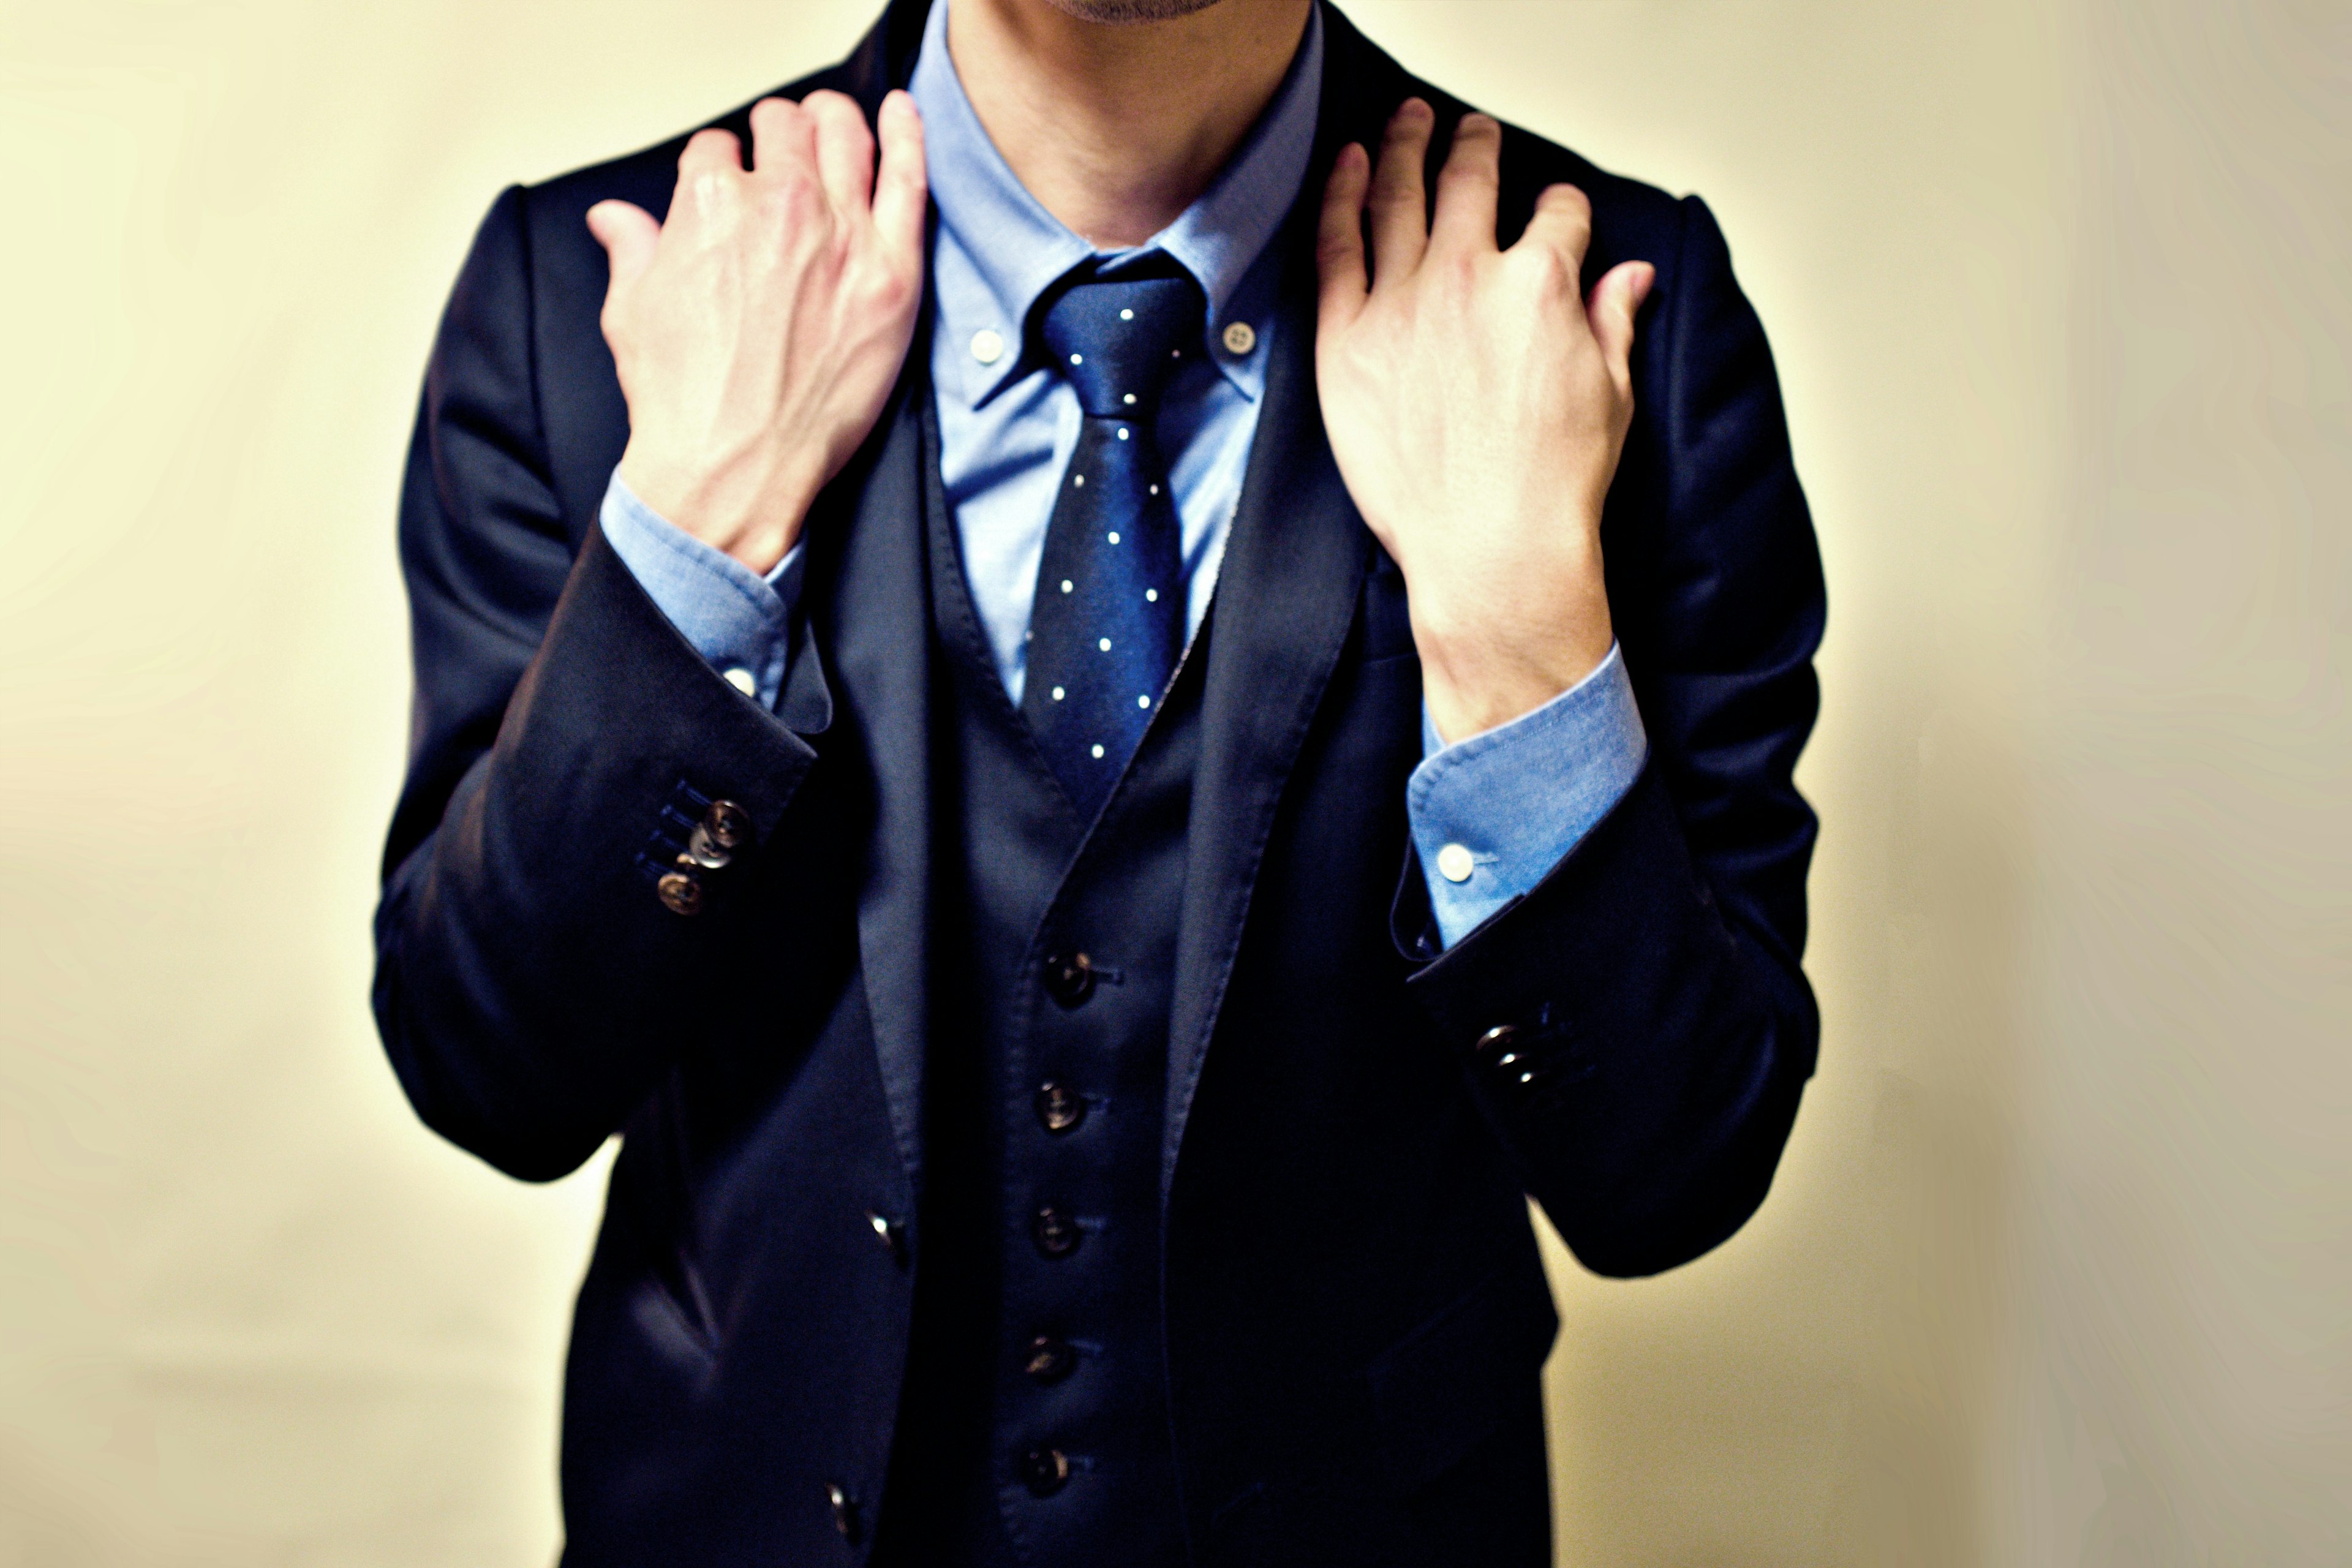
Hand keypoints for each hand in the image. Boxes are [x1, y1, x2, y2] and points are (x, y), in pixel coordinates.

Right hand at [587, 90, 926, 574]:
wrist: (734, 469)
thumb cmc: (681, 401)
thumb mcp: (633, 312)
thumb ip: (632, 249)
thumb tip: (614, 218)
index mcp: (709, 203)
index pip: (717, 149)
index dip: (720, 166)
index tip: (728, 185)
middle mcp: (779, 204)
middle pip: (784, 129)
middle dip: (776, 133)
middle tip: (782, 150)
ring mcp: (842, 235)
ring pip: (845, 136)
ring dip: (833, 122)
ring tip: (833, 125)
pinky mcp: (892, 274)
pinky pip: (909, 181)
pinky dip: (906, 137)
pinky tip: (901, 114)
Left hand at [1316, 100, 1653, 743]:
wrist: (1491, 550)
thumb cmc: (1552, 487)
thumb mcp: (1610, 394)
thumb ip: (1612, 323)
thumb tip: (1629, 280)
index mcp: (1542, 284)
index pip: (1558, 214)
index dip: (1562, 211)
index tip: (1557, 214)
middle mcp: (1470, 277)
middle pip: (1472, 183)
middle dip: (1476, 148)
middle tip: (1472, 132)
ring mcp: (1402, 304)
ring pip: (1399, 197)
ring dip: (1404, 149)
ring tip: (1406, 124)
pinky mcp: (1348, 340)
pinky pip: (1336, 247)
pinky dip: (1339, 197)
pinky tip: (1345, 167)